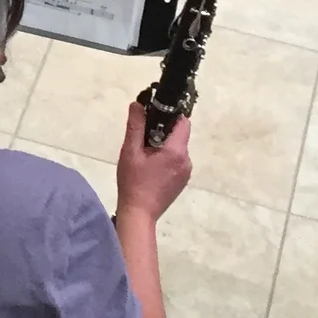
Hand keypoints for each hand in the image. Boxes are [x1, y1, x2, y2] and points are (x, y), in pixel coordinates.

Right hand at [115, 100, 191, 221]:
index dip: (171, 115)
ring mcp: (186, 173)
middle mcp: (187, 161)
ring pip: (178, 149)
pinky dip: (167, 158)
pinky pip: (177, 161)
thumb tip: (138, 104)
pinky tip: (151, 167)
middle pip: (180, 136)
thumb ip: (135, 126)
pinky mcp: (182, 181)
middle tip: (143, 137)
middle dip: (163, 132)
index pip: (183, 123)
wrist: (139, 213)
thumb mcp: (130, 151)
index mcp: (176, 151)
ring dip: (164, 146)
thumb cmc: (133, 182)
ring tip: (145, 154)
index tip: (154, 115)